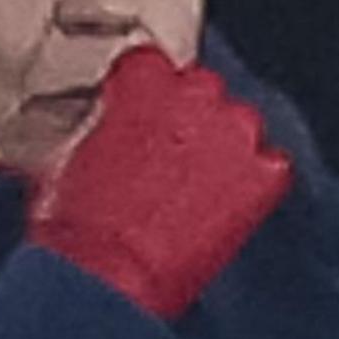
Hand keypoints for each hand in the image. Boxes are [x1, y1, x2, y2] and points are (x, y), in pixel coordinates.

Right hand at [28, 45, 292, 319]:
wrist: (108, 273)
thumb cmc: (77, 226)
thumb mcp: (68, 158)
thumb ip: (100, 132)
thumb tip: (101, 142)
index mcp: (142, 81)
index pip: (152, 64)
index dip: (144, 93)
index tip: (140, 113)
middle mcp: (194, 96)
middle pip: (202, 89)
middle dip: (187, 119)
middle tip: (166, 157)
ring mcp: (234, 134)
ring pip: (240, 126)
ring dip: (222, 149)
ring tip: (195, 187)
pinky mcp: (261, 178)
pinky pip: (270, 168)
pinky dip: (254, 185)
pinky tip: (227, 208)